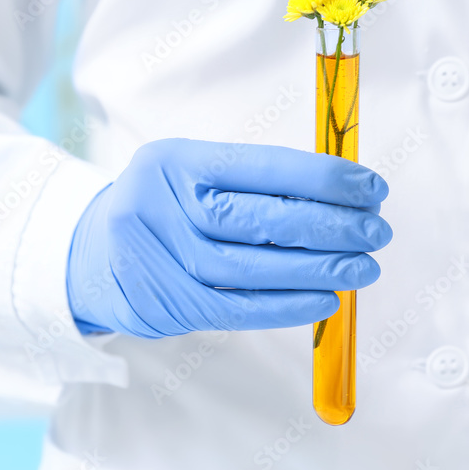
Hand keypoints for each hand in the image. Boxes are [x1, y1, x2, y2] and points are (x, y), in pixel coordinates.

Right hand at [66, 139, 392, 337]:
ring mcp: (160, 259)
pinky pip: (238, 308)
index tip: (369, 187)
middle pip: (258, 219)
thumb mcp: (192, 175)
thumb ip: (253, 182)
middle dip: (328, 226)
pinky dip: (288, 306)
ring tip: (363, 267)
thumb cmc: (163, 208)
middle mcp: (160, 206)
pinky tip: (326, 298)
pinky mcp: (168, 303)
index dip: (320, 177)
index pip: (258, 166)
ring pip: (252, 267)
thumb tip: (341, 196)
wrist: (92, 256)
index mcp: (174, 161)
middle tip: (376, 230)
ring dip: (317, 269)